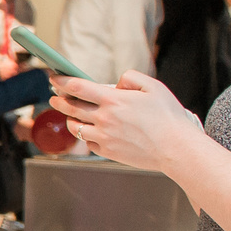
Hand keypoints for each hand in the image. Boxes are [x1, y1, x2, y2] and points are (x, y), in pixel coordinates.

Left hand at [47, 71, 205, 172]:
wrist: (176, 149)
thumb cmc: (169, 117)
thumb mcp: (154, 87)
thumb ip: (131, 78)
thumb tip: (116, 84)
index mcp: (113, 100)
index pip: (78, 87)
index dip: (62, 81)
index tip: (54, 78)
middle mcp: (104, 119)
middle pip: (71, 107)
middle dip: (59, 100)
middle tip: (54, 96)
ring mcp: (104, 137)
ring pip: (75, 127)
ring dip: (70, 119)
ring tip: (71, 115)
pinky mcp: (108, 152)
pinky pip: (89, 142)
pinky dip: (86, 136)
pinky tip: (90, 131)